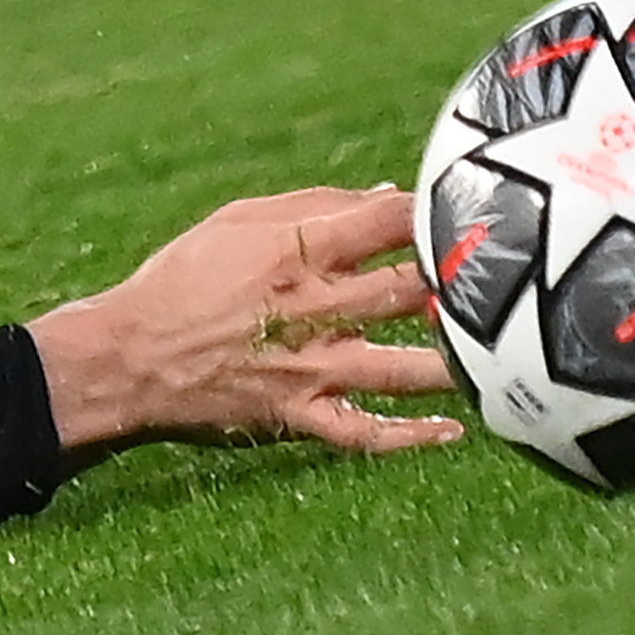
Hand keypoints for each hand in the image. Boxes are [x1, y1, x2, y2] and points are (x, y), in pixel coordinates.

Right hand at [23, 185, 462, 458]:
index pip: (387, 220)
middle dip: (462, 282)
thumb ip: (311, 206)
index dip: (437, 210)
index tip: (476, 209)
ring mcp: (310, 368)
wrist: (126, 358)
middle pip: (411, 290)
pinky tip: (455, 430)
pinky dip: (413, 438)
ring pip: (406, 369)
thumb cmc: (179, 279)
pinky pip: (367, 433)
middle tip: (508, 277)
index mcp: (295, 252)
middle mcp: (312, 309)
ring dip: (456, 363)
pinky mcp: (300, 416)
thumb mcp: (233, 222)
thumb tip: (390, 197)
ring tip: (495, 354)